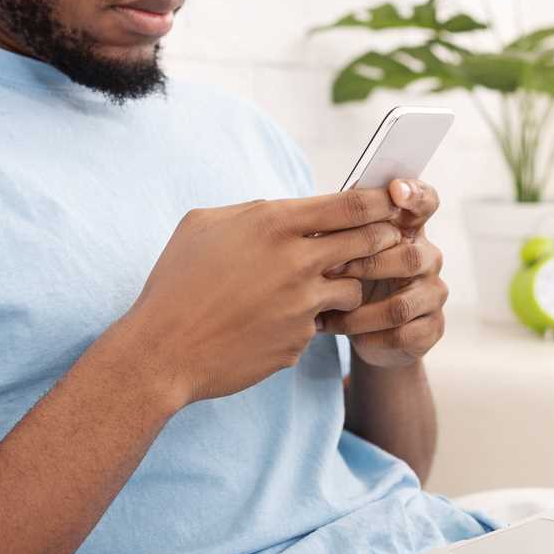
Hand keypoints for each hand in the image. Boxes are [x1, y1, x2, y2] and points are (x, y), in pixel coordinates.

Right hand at [121, 189, 403, 411]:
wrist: (162, 351)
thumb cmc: (176, 282)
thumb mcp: (204, 224)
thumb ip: (253, 210)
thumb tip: (284, 207)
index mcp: (274, 223)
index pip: (352, 204)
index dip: (379, 201)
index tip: (391, 201)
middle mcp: (297, 261)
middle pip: (369, 242)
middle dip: (382, 240)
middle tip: (385, 239)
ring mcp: (303, 305)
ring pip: (353, 289)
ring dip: (344, 285)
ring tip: (314, 287)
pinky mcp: (300, 341)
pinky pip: (320, 325)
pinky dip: (308, 322)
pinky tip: (275, 322)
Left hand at [319, 179, 447, 368]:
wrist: (370, 333)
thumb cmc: (355, 280)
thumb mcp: (347, 251)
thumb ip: (343, 232)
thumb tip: (317, 219)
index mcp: (410, 231)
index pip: (426, 203)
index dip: (415, 194)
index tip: (395, 190)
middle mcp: (429, 259)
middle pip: (409, 257)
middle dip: (366, 265)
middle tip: (328, 271)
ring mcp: (433, 295)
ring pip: (400, 305)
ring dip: (358, 311)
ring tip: (325, 312)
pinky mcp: (431, 329)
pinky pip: (401, 335)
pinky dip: (365, 335)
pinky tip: (341, 331)